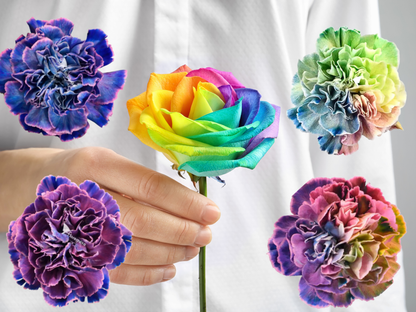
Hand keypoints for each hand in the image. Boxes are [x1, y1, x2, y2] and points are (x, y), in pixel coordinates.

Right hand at [0, 147, 220, 284]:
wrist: (20, 188)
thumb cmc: (71, 171)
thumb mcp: (103, 160)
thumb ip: (140, 179)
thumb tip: (188, 201)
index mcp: (95, 165)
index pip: (150, 186)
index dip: (186, 202)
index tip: (211, 211)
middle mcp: (84, 197)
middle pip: (143, 221)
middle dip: (182, 231)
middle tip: (206, 234)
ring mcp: (75, 230)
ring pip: (132, 248)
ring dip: (170, 253)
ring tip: (193, 249)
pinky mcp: (72, 256)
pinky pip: (115, 271)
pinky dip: (148, 273)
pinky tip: (169, 268)